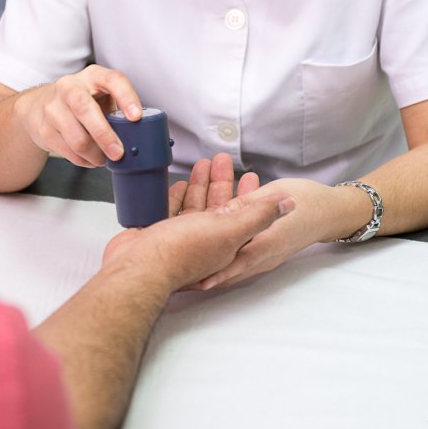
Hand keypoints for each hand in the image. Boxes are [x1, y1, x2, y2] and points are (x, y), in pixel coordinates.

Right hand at [13, 64, 142, 166]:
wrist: (39, 105)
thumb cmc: (82, 101)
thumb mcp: (101, 97)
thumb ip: (117, 111)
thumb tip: (138, 137)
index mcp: (92, 76)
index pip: (112, 80)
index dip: (126, 97)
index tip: (136, 117)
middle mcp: (69, 87)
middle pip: (85, 109)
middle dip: (105, 135)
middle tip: (118, 153)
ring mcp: (53, 108)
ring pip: (77, 138)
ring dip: (95, 155)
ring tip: (104, 159)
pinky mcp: (44, 129)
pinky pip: (68, 151)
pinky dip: (83, 160)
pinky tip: (89, 158)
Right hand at [104, 152, 259, 266]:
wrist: (138, 267)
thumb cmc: (182, 251)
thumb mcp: (229, 230)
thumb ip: (259, 215)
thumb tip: (289, 204)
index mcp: (226, 244)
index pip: (243, 216)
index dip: (249, 194)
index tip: (251, 175)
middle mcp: (204, 243)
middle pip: (217, 208)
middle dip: (222, 182)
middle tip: (222, 160)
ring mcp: (180, 240)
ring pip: (195, 207)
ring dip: (200, 185)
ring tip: (202, 163)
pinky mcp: (159, 235)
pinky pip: (171, 212)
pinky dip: (176, 197)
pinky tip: (178, 184)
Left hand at [187, 177, 370, 291]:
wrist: (332, 213)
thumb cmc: (306, 198)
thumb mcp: (275, 192)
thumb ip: (247, 203)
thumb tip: (222, 212)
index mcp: (268, 240)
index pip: (237, 260)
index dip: (216, 272)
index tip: (197, 282)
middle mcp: (267, 256)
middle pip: (232, 271)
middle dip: (209, 278)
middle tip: (185, 285)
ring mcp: (268, 260)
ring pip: (236, 270)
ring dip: (216, 274)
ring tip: (192, 279)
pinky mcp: (268, 257)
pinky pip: (244, 265)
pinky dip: (227, 267)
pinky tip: (212, 264)